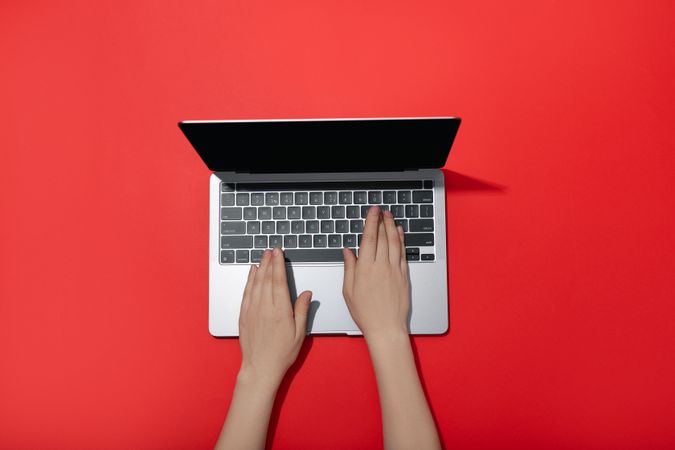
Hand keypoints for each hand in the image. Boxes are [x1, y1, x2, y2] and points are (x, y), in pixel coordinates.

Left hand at [238, 248, 311, 386]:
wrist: (260, 368)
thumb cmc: (282, 353)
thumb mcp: (300, 333)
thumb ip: (302, 310)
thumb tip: (306, 293)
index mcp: (280, 311)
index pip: (279, 281)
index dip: (279, 264)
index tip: (279, 252)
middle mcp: (265, 308)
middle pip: (267, 278)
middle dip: (269, 262)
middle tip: (271, 249)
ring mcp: (252, 310)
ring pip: (255, 283)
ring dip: (260, 267)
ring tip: (263, 256)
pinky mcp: (244, 315)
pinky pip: (246, 293)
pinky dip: (249, 280)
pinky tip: (252, 272)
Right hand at [342, 205, 409, 339]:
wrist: (386, 327)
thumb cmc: (365, 312)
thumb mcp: (349, 291)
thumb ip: (349, 268)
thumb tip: (348, 251)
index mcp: (365, 269)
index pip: (369, 239)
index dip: (371, 222)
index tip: (372, 211)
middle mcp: (381, 266)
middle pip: (382, 237)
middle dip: (381, 221)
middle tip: (380, 210)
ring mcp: (394, 270)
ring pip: (394, 242)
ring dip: (392, 227)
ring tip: (390, 216)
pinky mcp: (404, 275)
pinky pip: (403, 253)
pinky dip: (401, 240)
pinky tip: (399, 232)